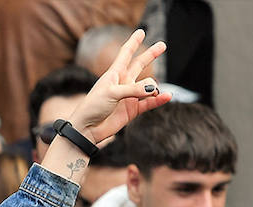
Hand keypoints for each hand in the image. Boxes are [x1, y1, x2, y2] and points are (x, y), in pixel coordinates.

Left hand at [66, 29, 169, 146]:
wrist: (86, 129)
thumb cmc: (92, 107)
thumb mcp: (111, 93)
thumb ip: (133, 89)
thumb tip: (153, 88)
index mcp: (113, 75)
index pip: (125, 54)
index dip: (133, 43)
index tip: (141, 31)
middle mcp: (122, 83)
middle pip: (139, 65)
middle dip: (150, 55)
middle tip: (162, 45)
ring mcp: (128, 96)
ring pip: (147, 85)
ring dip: (154, 87)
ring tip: (154, 91)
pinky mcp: (131, 110)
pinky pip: (149, 103)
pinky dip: (157, 100)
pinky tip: (166, 96)